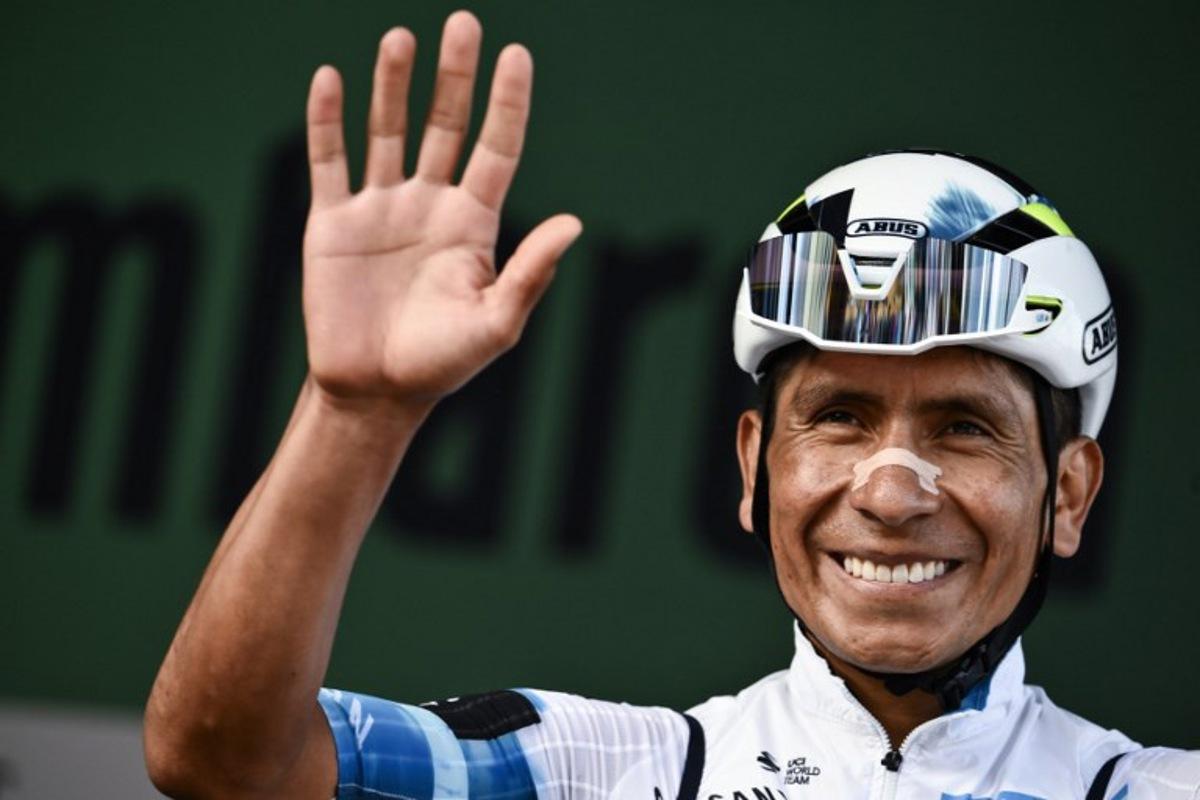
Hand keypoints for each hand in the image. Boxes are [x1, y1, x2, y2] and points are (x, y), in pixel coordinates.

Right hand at [301, 12, 580, 409]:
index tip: (517, 55)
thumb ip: (532, 272)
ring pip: (387, 131)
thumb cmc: (442, 363)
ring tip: (402, 39)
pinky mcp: (331, 223)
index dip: (507, 103)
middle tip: (463, 24)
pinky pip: (328, 161)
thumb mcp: (496, 322)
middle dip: (454, 77)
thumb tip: (575, 221)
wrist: (374, 392)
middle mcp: (429, 204)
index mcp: (473, 223)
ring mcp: (380, 208)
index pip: (496, 148)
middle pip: (444, 125)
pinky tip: (331, 78)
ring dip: (393, 86)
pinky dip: (326, 121)